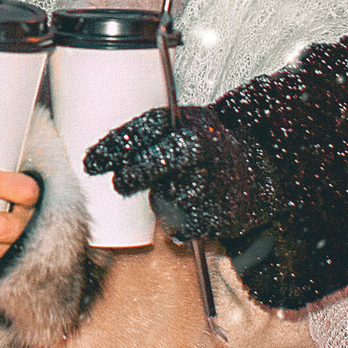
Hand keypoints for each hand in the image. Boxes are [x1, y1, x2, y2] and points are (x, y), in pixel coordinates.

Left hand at [83, 109, 273, 242]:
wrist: (257, 171)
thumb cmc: (209, 150)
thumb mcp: (185, 127)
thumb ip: (151, 137)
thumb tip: (100, 153)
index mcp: (190, 123)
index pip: (147, 128)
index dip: (115, 145)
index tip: (90, 163)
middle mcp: (204, 149)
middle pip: (162, 159)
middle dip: (135, 172)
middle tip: (121, 182)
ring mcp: (213, 181)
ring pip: (170, 196)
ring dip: (161, 200)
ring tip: (173, 192)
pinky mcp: (219, 213)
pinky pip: (185, 225)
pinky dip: (178, 224)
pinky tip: (184, 215)